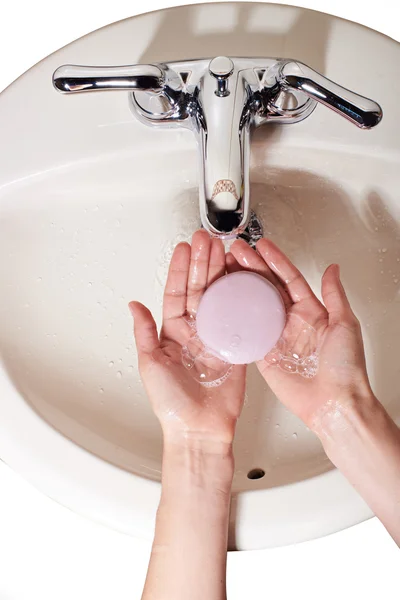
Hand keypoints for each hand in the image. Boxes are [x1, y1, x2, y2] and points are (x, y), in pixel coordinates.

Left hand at [129, 230, 245, 449]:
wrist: (199, 429)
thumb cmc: (172, 403)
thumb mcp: (150, 364)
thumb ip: (144, 332)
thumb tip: (133, 305)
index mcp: (173, 332)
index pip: (178, 293)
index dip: (182, 269)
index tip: (185, 249)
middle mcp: (195, 331)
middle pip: (201, 289)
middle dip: (204, 263)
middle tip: (208, 239)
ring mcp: (217, 337)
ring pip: (221, 298)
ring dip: (224, 274)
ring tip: (227, 251)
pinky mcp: (236, 348)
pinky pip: (241, 318)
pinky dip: (243, 298)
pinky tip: (246, 280)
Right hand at [227, 238, 373, 429]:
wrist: (333, 403)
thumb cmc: (345, 368)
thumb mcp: (345, 325)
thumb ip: (334, 295)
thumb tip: (333, 269)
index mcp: (311, 311)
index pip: (288, 278)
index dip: (274, 261)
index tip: (261, 246)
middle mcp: (291, 321)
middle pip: (266, 288)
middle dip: (250, 267)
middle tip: (235, 251)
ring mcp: (275, 337)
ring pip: (253, 306)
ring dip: (239, 287)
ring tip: (225, 270)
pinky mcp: (263, 354)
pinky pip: (245, 332)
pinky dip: (233, 318)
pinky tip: (222, 303)